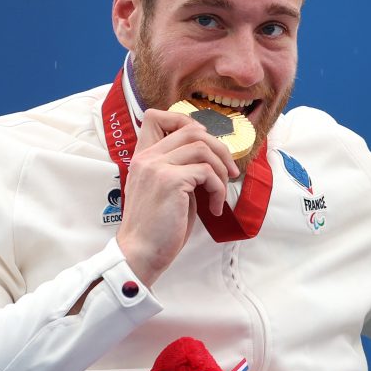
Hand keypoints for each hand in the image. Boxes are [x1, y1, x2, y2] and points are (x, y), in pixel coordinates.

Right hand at [115, 108, 238, 283]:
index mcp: (142, 157)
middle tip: (230, 173)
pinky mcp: (170, 181)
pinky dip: (218, 190)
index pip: (157, 117)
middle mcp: (147, 157)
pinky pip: (207, 173)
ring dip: (221, 171)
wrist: (141, 253)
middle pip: (192, 129)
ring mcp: (157, 167)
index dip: (187, 123)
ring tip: (220, 193)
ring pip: (203, 148)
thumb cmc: (158, 226)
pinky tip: (214, 209)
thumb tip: (210, 156)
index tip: (205, 148)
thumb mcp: (166, 189)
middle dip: (219, 149)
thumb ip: (180, 169)